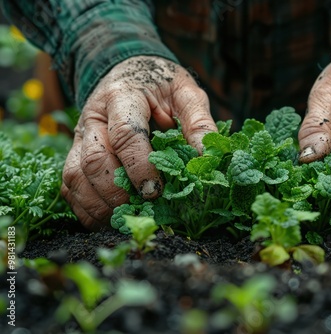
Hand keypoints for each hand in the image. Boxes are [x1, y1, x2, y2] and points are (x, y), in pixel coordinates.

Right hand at [61, 56, 217, 229]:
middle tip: (145, 209)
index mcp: (122, 96)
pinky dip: (86, 209)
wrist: (130, 72)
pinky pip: (71, 187)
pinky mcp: (75, 154)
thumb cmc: (162, 85)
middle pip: (95, 160)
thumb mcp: (186, 92)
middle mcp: (93, 117)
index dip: (139, 166)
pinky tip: (108, 220)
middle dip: (119, 192)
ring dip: (101, 205)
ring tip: (129, 219)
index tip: (156, 190)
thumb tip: (208, 157)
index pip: (125, 135)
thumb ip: (199, 121)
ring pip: (76, 177)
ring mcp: (80, 137)